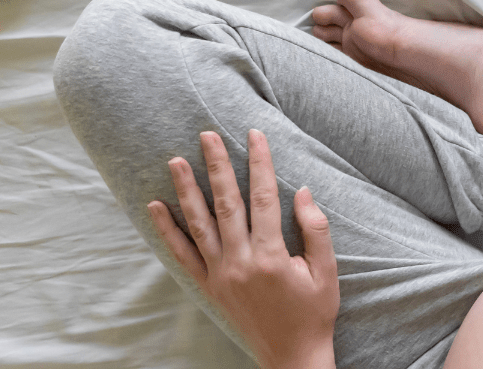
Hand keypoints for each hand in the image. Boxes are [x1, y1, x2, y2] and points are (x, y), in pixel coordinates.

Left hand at [147, 130, 339, 368]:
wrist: (292, 357)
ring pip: (199, 224)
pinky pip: (183, 255)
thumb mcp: (327, 271)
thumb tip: (303, 190)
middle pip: (227, 203)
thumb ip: (315, 229)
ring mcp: (221, 275)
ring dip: (187, 190)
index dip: (259, 163)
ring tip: (175, 160)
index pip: (264, 197)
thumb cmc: (314, 313)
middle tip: (207, 135)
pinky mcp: (210, 287)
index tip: (254, 134)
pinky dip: (168, 230)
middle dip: (217, 165)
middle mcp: (241, 262)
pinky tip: (155, 207)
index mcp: (272, 255)